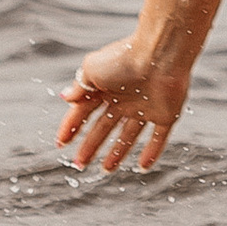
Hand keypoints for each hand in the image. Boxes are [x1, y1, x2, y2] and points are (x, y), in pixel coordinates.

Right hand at [57, 35, 188, 176]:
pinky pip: (159, 137)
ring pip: (129, 135)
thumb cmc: (122, 59)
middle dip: (91, 145)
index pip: (84, 111)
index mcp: (106, 86)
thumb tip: (64, 98)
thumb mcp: (91, 70)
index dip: (71, 126)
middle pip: (104, 127)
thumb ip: (79, 86)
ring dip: (117, 153)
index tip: (61, 143)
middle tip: (79, 164)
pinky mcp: (166, 114)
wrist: (160, 55)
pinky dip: (152, 152)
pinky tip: (143, 167)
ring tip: (105, 170)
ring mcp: (145, 107)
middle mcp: (125, 98)